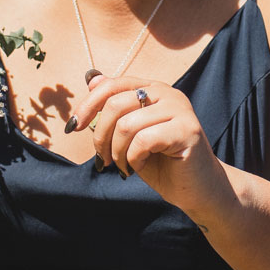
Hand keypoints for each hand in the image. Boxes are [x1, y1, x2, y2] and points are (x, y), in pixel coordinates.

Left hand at [68, 73, 228, 211]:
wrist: (196, 190)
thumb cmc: (161, 164)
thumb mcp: (129, 136)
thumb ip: (113, 109)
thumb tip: (91, 79)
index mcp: (152, 89)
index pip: (112, 85)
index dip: (87, 105)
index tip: (73, 127)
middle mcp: (167, 93)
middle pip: (115, 104)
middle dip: (100, 137)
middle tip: (103, 160)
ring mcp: (180, 109)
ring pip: (127, 125)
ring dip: (117, 152)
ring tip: (123, 166)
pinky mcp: (188, 130)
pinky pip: (144, 140)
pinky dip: (133, 159)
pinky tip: (139, 167)